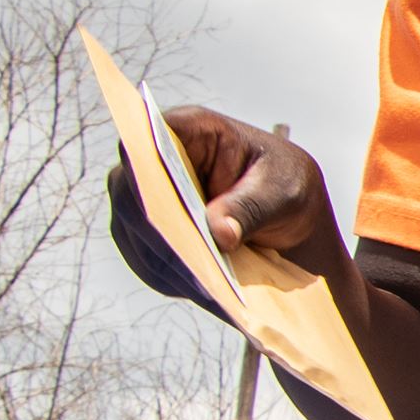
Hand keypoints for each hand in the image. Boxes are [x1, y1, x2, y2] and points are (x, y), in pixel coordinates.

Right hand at [106, 106, 353, 302]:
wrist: (287, 219)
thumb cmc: (286, 187)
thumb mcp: (283, 192)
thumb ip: (251, 207)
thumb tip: (220, 234)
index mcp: (191, 129)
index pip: (148, 138)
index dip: (145, 169)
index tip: (164, 204)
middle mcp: (154, 160)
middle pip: (132, 192)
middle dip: (161, 231)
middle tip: (195, 264)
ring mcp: (143, 197)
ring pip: (134, 232)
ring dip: (168, 262)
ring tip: (207, 285)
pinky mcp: (144, 234)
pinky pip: (145, 260)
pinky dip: (172, 277)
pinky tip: (203, 289)